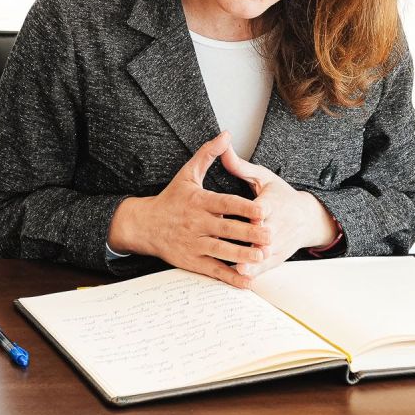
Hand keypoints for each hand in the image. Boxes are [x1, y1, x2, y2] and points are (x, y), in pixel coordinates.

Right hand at [107, 132, 269, 286]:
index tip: (263, 210)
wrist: (144, 225)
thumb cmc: (170, 199)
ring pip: (222, 251)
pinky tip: (246, 280)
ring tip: (262, 257)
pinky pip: (214, 270)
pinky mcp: (192, 261)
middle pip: (226, 229)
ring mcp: (194, 244)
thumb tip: (226, 135)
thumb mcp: (187, 174)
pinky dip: (230, 277)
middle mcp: (197, 224)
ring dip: (243, 255)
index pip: (224, 204)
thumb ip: (208, 154)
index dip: (244, 208)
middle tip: (270, 236)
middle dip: (249, 233)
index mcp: (199, 202)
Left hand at [218, 147, 338, 279]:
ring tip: (237, 267)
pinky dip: (256, 272)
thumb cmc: (279, 195)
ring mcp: (279, 243)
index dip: (258, 212)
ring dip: (254, 260)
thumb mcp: (263, 178)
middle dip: (255, 239)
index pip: (264, 208)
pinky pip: (266, 266)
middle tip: (237, 244)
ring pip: (266, 253)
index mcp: (273, 203)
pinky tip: (242, 277)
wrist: (306, 218)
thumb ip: (241, 166)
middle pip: (266, 233)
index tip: (252, 214)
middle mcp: (278, 224)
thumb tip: (223, 146)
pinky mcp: (278, 257)